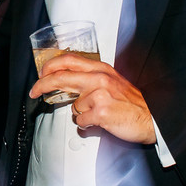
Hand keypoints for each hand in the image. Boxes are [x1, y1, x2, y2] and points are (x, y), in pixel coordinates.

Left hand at [31, 52, 156, 144]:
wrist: (151, 118)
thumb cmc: (132, 103)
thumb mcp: (112, 81)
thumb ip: (91, 78)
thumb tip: (69, 81)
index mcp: (101, 69)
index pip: (68, 60)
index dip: (50, 66)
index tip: (41, 74)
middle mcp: (99, 78)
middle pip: (61, 77)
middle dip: (42, 84)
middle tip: (34, 91)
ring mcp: (99, 95)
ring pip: (74, 106)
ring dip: (81, 114)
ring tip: (98, 114)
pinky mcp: (100, 112)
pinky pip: (81, 121)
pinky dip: (87, 125)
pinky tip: (100, 123)